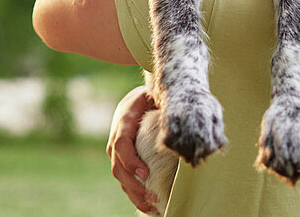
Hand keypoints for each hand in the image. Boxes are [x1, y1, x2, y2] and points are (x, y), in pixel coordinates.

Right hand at [107, 86, 159, 212]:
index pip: (120, 143)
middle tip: (152, 197)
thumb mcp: (159, 96)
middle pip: (117, 165)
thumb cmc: (157, 95)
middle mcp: (117, 134)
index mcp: (125, 118)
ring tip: (152, 205)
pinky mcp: (124, 156)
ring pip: (119, 175)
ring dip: (134, 193)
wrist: (145, 94)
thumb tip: (182, 133)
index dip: (130, 161)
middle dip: (133, 185)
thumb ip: (165, 111)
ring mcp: (118, 146)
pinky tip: (147, 203)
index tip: (146, 174)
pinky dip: (134, 191)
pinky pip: (125, 176)